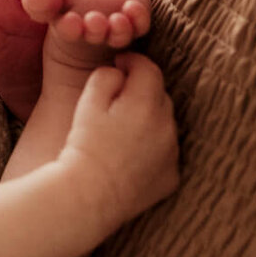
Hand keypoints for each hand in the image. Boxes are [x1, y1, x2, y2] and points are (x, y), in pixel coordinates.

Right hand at [20, 0, 150, 51]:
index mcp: (68, 28)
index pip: (67, 30)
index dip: (68, 27)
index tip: (69, 21)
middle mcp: (94, 34)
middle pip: (95, 34)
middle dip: (94, 29)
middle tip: (94, 21)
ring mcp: (116, 30)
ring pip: (119, 34)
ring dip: (118, 29)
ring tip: (117, 20)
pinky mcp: (137, 23)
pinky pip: (141, 25)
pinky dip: (139, 18)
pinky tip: (134, 8)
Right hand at [62, 53, 179, 222]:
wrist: (88, 195)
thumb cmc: (83, 146)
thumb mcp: (88, 102)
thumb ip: (106, 76)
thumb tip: (121, 72)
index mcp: (146, 103)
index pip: (149, 69)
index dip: (133, 61)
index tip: (119, 64)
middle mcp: (167, 126)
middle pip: (159, 95)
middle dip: (141, 91)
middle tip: (117, 100)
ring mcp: (172, 153)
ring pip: (165, 124)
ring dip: (149, 120)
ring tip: (122, 130)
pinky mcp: (171, 177)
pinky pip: (166, 153)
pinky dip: (153, 148)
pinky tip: (131, 155)